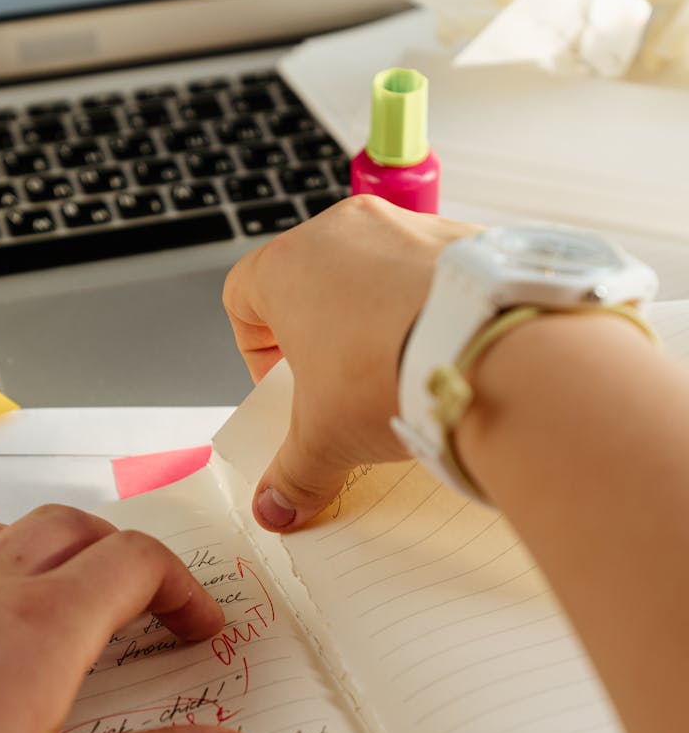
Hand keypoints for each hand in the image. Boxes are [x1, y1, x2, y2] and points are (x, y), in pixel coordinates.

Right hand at [224, 195, 477, 529]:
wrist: (489, 350)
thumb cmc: (391, 372)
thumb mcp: (326, 440)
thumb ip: (293, 475)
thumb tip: (277, 507)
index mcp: (290, 267)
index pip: (244, 295)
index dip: (256, 349)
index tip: (283, 388)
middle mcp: (345, 231)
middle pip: (314, 283)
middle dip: (322, 337)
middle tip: (342, 389)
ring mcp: (408, 225)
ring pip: (376, 272)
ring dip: (378, 319)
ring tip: (401, 374)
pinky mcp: (462, 236)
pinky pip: (434, 271)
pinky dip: (432, 308)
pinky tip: (445, 354)